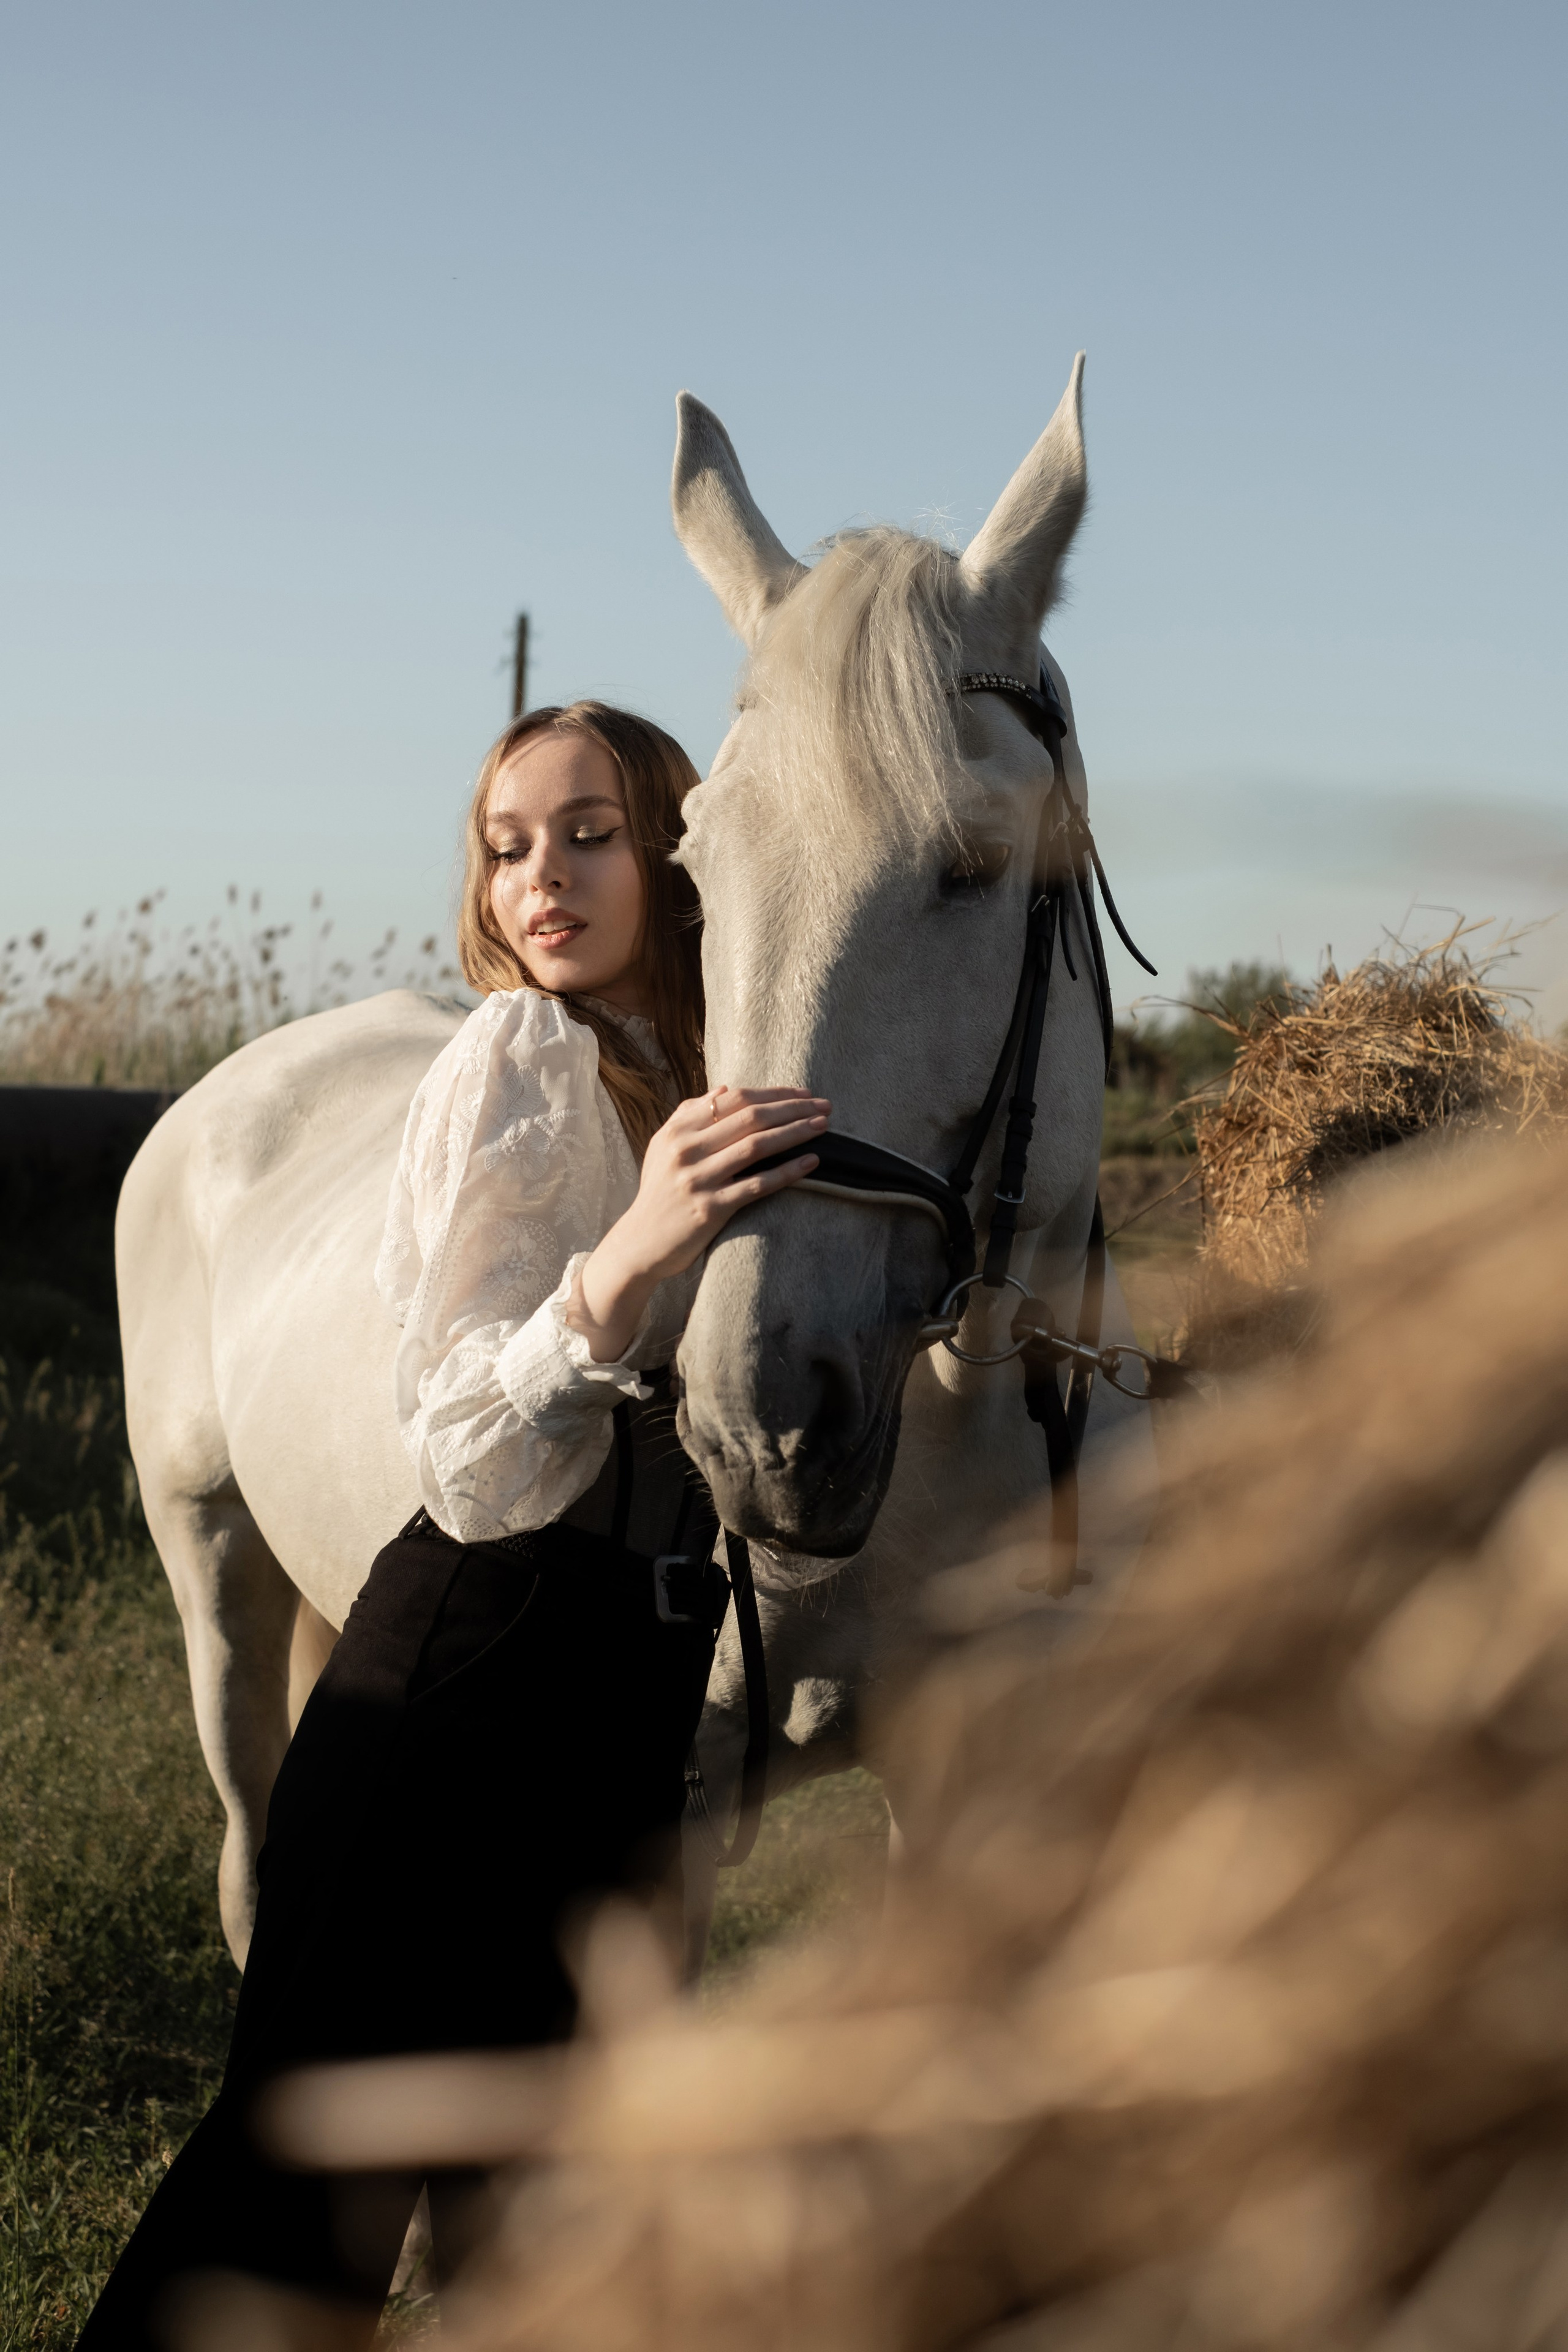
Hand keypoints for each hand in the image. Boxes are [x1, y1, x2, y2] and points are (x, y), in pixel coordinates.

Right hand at [572, 1086, 828, 1361]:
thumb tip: (727, 1090)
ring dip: (795, 1133)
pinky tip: (811, 1162)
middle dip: (793, 1108)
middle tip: (825, 1106)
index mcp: (678, 1130)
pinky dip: (787, 1171)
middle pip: (750, 1117)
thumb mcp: (664, 1147)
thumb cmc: (660, 1191)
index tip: (804, 1094)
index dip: (774, 1093)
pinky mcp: (711, 1209)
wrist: (640, 1242)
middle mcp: (687, 1150)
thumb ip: (691, 1115)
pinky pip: (757, 1185)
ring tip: (823, 1126)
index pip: (735, 1099)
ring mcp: (699, 1179)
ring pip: (756, 1146)